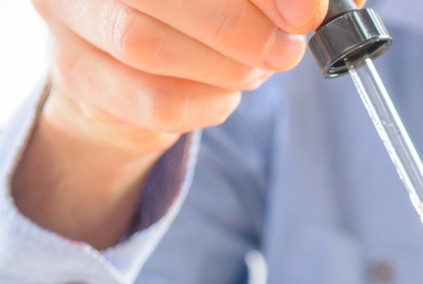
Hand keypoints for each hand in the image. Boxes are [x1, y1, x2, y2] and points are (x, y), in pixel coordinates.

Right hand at [15, 0, 326, 246]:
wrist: (131, 67)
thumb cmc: (200, 10)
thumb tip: (319, 9)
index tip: (306, 13)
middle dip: (243, 30)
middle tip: (287, 51)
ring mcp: (72, 13)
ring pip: (146, 47)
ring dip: (226, 69)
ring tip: (256, 70)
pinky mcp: (78, 71)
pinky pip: (153, 100)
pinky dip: (208, 104)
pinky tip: (225, 93)